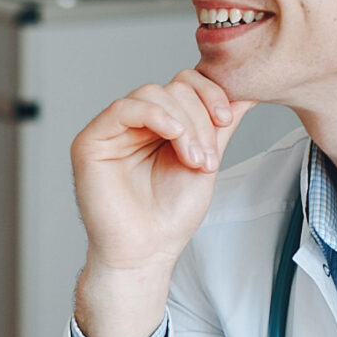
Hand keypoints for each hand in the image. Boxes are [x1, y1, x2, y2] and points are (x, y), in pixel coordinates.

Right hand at [69, 68, 253, 336]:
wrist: (147, 251)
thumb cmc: (170, 216)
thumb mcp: (206, 161)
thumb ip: (220, 126)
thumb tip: (245, 92)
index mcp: (159, 126)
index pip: (184, 84)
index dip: (209, 92)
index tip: (227, 119)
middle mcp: (134, 124)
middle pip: (171, 89)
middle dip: (199, 120)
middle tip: (206, 158)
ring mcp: (111, 131)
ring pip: (152, 94)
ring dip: (183, 123)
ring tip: (193, 159)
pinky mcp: (91, 141)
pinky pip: (124, 109)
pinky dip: (156, 116)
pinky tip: (174, 137)